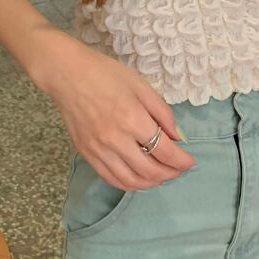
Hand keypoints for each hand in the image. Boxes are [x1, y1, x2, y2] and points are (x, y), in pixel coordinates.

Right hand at [26, 25, 196, 190]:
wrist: (67, 73)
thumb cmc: (105, 74)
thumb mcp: (140, 85)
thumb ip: (162, 112)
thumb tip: (177, 136)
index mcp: (133, 119)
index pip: (165, 151)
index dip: (181, 161)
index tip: (190, 162)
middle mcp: (116, 140)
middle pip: (150, 171)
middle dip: (170, 174)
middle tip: (179, 170)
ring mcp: (99, 150)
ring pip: (131, 180)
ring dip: (151, 183)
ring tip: (162, 176)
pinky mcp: (86, 153)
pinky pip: (111, 178)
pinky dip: (129, 184)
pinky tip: (139, 179)